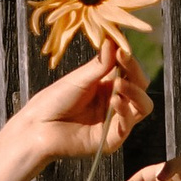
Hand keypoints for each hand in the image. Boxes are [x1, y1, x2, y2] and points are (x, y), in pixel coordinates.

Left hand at [10, 43, 150, 167]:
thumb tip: (114, 40)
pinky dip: (125, 111)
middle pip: (140, 87)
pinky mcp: (111, 140)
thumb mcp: (79, 78)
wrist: (38, 125)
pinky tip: (114, 100)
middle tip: (123, 62)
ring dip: (134, 92)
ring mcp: (114, 121)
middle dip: (135, 73)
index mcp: (107, 85)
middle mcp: (114, 102)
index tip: (122, 50)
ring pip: (142, 106)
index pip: (130, 72)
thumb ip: (100, 64)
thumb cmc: (54, 100)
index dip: (130, 61)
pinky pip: (127, 125)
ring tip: (118, 84)